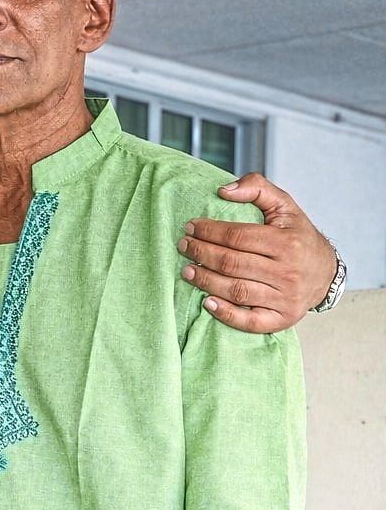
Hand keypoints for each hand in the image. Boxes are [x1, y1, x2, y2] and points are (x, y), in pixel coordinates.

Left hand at [179, 173, 336, 332]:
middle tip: (183, 246)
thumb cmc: (298, 237)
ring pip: (237, 291)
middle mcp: (286, 271)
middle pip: (233, 264)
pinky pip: (249, 321)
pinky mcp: (282, 319)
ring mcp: (284, 298)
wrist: (326, 272)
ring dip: (206, 282)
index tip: (191, 227)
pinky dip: (226, 314)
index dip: (210, 232)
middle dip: (202, 253)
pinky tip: (207, 303)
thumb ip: (257, 188)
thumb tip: (223, 191)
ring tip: (187, 271)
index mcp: (286, 242)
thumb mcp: (285, 206)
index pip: (238, 236)